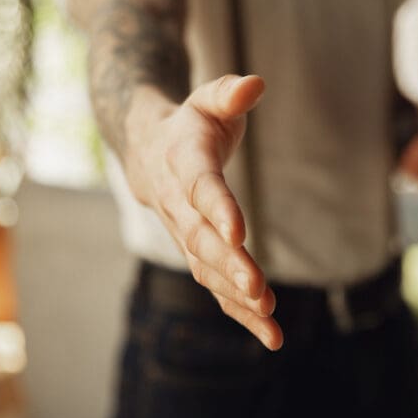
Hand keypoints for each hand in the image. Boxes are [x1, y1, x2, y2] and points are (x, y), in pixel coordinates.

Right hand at [124, 75, 282, 349]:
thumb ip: (229, 92)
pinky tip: (268, 334)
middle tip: (258, 290)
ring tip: (270, 320)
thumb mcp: (208, 99)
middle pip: (201, 239)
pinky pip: (213, 284)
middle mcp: (179, 203)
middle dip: (229, 266)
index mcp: (183, 161)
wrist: (147, 151)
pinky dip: (237, 311)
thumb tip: (256, 84)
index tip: (238, 234)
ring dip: (235, 297)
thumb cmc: (189, 123)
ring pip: (206, 269)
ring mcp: (183, 232)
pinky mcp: (195, 252)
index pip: (200, 186)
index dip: (218, 209)